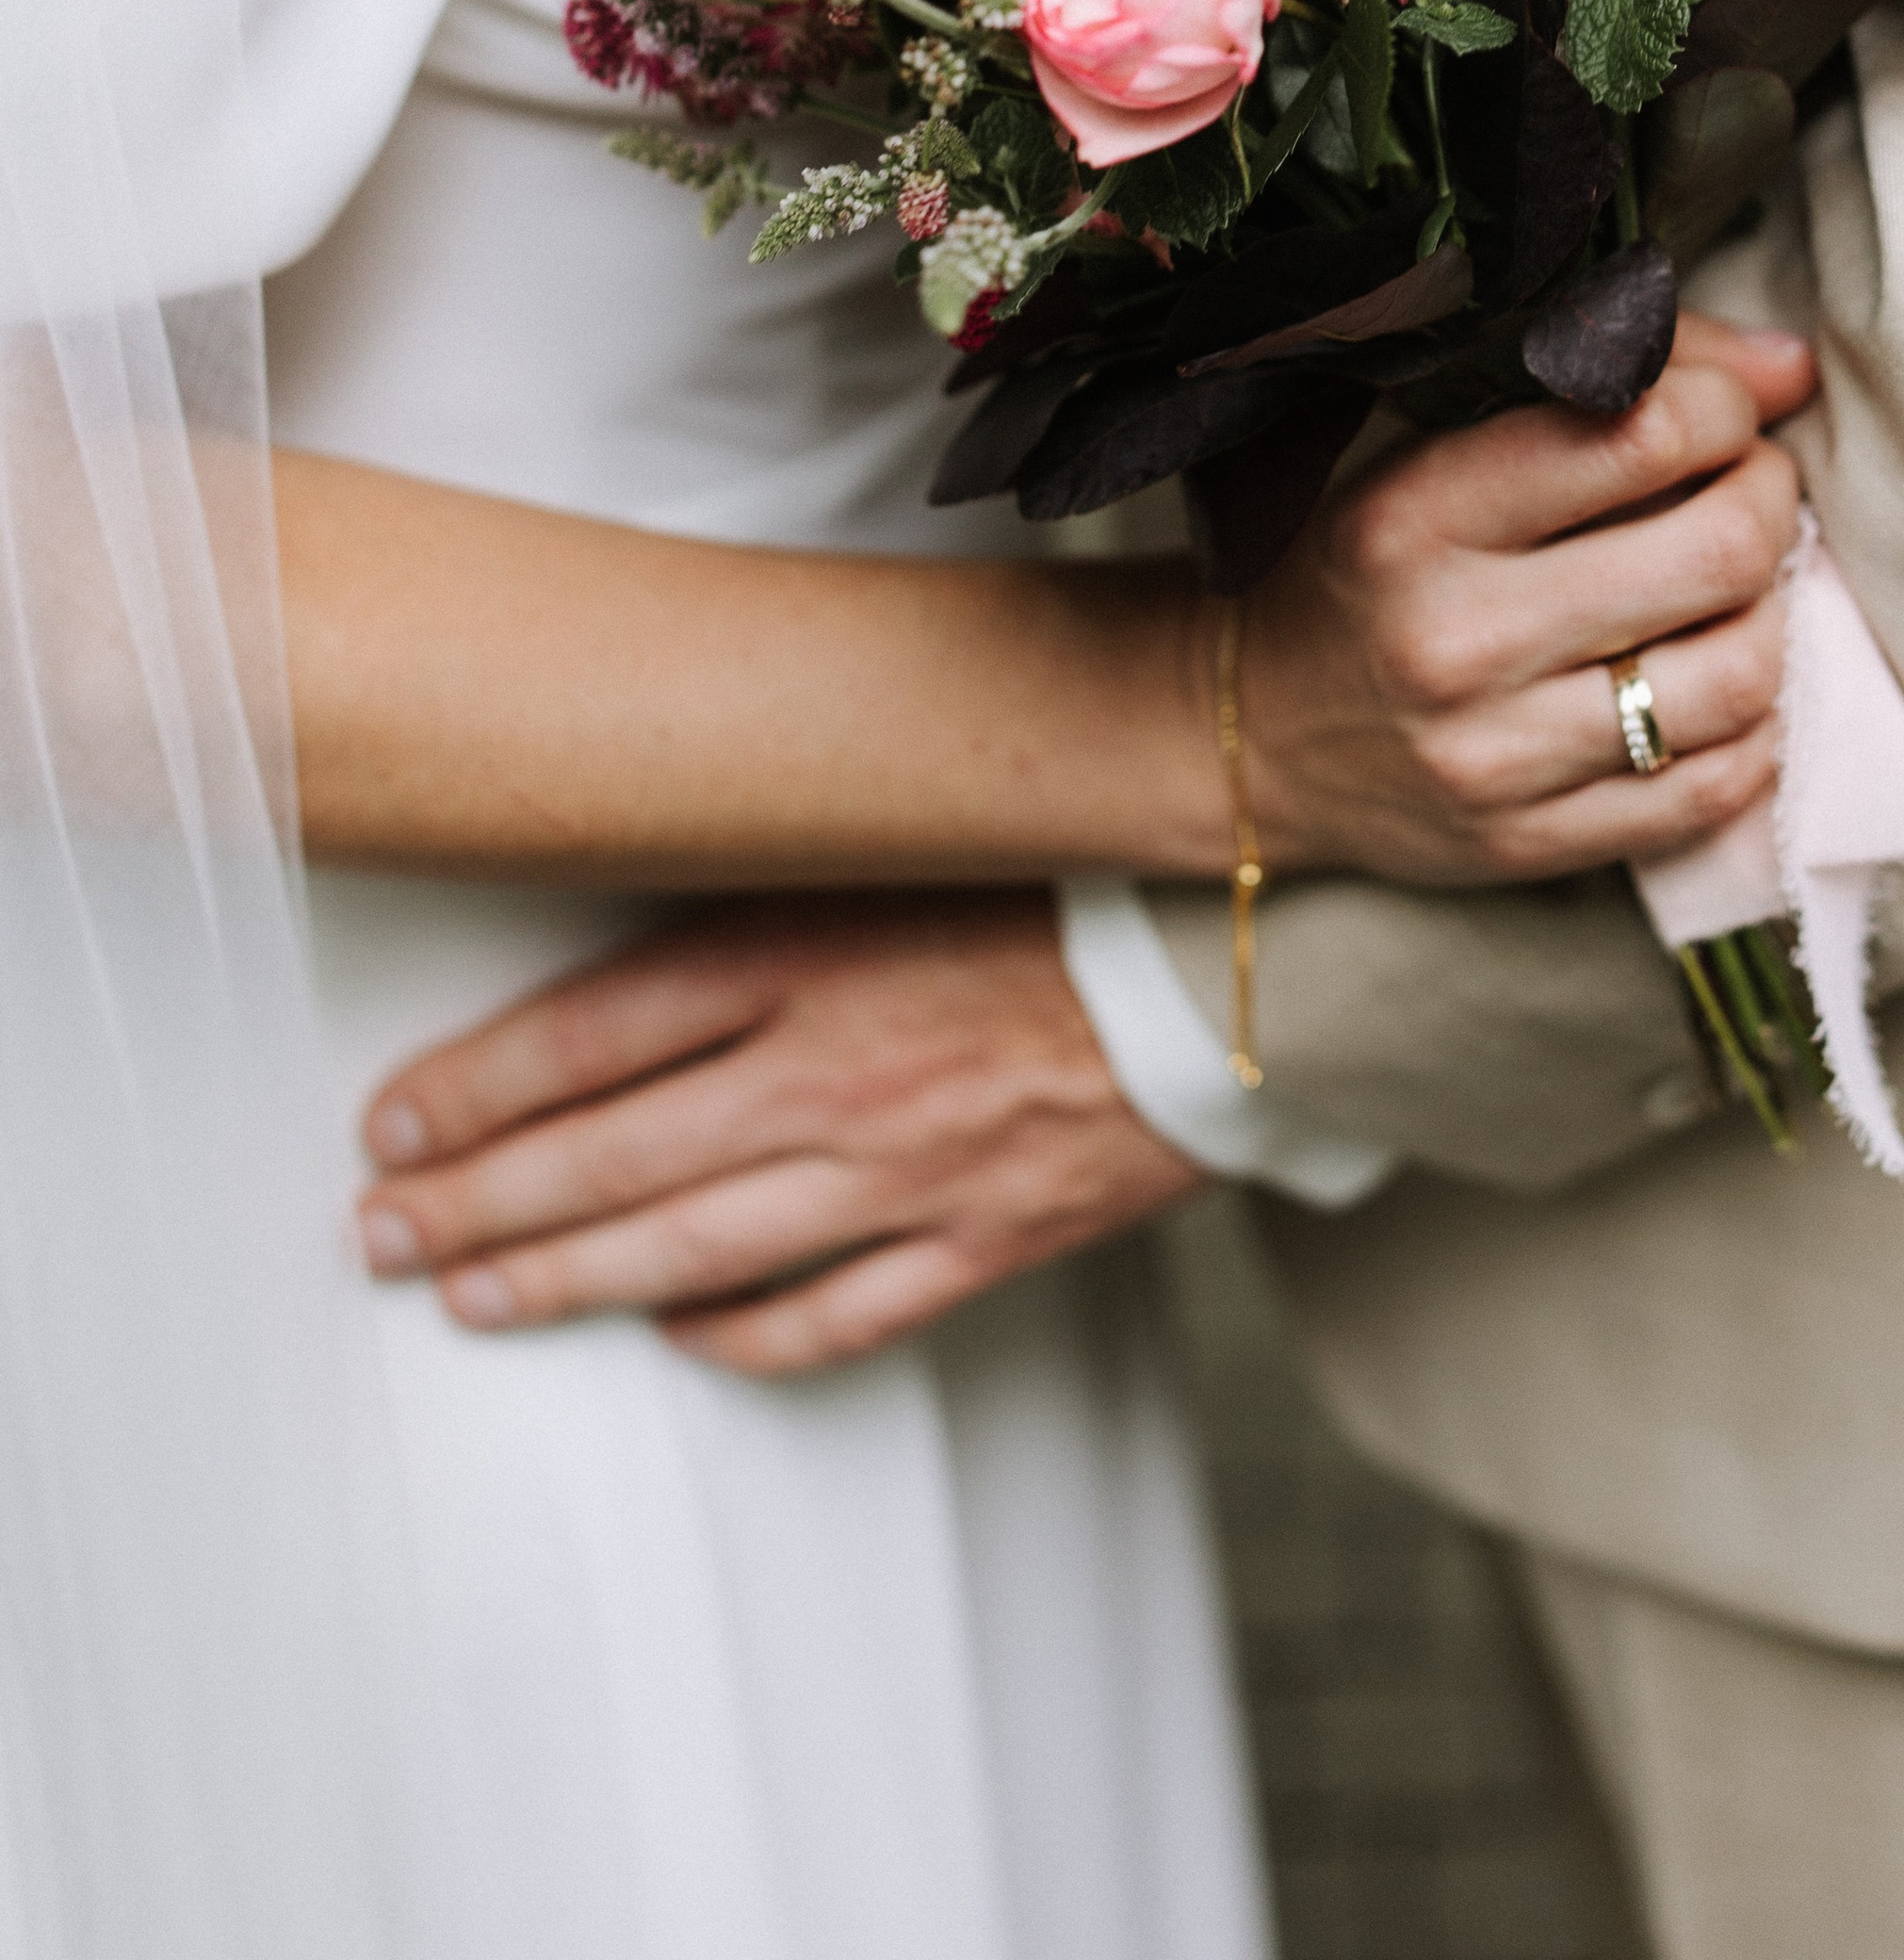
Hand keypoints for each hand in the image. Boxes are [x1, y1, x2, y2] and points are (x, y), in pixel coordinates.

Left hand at [353, 892, 1200, 1372]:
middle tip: (381, 1239)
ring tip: (475, 1297)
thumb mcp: (891, 844)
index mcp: (808, 946)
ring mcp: (907, 1166)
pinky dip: (740, 1336)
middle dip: (474, 1206)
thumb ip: (764, 892)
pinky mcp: (983, 1236)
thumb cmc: (1061, 871)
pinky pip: (832, 1315)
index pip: (590, 1035)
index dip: (472, 1092)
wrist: (1245, 945)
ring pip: (691, 1251)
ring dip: (563, 1280)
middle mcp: (836, 1066)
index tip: (393, 1130)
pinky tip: (675, 1334)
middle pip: (609, 1156)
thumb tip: (623, 951)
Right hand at [1249, 313, 1814, 885]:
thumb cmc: (1367, 562)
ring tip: (1742, 586)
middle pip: (1716, 554)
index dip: (1722, 407)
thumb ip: (1606, 385)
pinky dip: (1753, 725)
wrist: (1254, 729)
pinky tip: (1717, 680)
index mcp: (1413, 515)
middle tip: (1751, 489)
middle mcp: (1451, 639)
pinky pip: (1715, 788)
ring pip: (1738, 678)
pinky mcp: (1531, 846)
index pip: (1638, 433)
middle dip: (1769, 501)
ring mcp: (1494, 758)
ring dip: (1775, 614)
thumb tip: (1789, 367)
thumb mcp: (1431, 444)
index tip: (1715, 414)